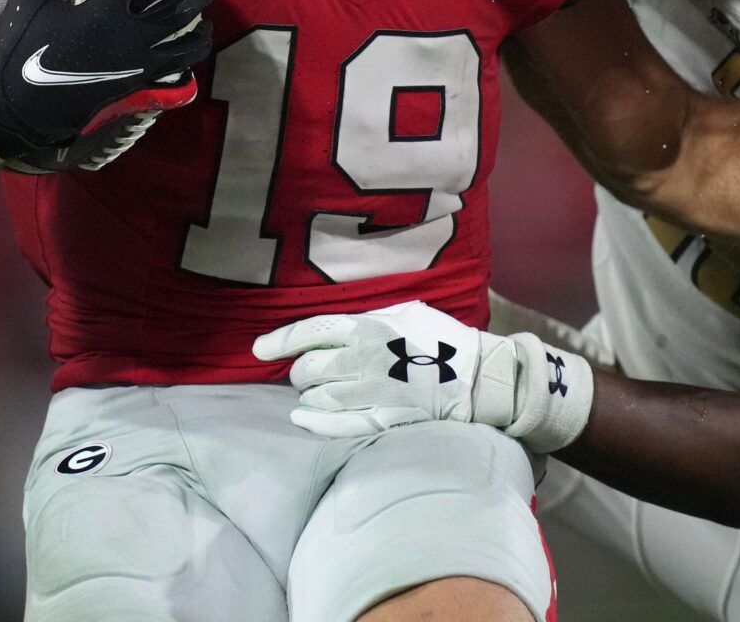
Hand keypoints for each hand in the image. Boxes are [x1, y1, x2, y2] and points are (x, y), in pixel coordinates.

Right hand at [0, 0, 214, 171]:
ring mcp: (139, 61)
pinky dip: (189, 52)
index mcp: (104, 8)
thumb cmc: (19, 50)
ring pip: (189, 39)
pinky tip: (189, 43)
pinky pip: (177, 66)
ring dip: (203, 19)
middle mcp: (130, 33)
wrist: (17, 108)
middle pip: (182, 3)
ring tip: (205, 8)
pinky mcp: (138, 82)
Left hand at [252, 301, 593, 451]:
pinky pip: (331, 425)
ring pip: (315, 397)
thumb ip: (367, 320)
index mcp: (366, 327)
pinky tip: (303, 418)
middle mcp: (360, 359)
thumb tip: (335, 328)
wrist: (481, 379)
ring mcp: (368, 393)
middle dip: (301, 371)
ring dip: (310, 395)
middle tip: (309, 374)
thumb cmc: (444, 341)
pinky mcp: (378, 421)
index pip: (308, 331)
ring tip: (320, 393)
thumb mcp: (406, 313)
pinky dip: (311, 422)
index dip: (278, 341)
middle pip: (306, 368)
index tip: (258, 350)